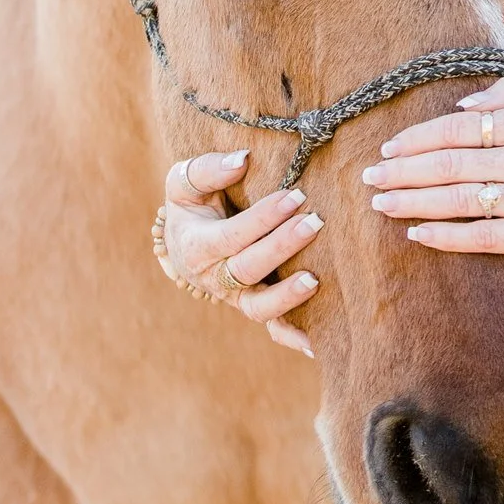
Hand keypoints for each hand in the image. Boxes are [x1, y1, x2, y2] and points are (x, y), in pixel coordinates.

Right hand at [160, 151, 322, 354]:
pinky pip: (273, 329)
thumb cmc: (191, 206)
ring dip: (287, 296)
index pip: (232, 236)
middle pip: (248, 269)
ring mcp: (234, 298)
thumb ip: (208, 169)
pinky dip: (294, 338)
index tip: (296, 196)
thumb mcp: (184, 182)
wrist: (184, 241)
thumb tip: (242, 160)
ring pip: (259, 308)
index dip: (264, 218)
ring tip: (315, 279)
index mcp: (196, 246)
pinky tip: (319, 343)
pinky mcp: (253, 306)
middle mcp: (214, 278)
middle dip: (283, 246)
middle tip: (315, 222)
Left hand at [360, 78, 503, 263]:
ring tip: (381, 203)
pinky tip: (416, 233)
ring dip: (413, 202)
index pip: (458, 129)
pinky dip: (445, 236)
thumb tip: (459, 107)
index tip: (388, 149)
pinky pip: (482, 237)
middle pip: (451, 164)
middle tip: (369, 177)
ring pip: (460, 200)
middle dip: (403, 171)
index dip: (417, 139)